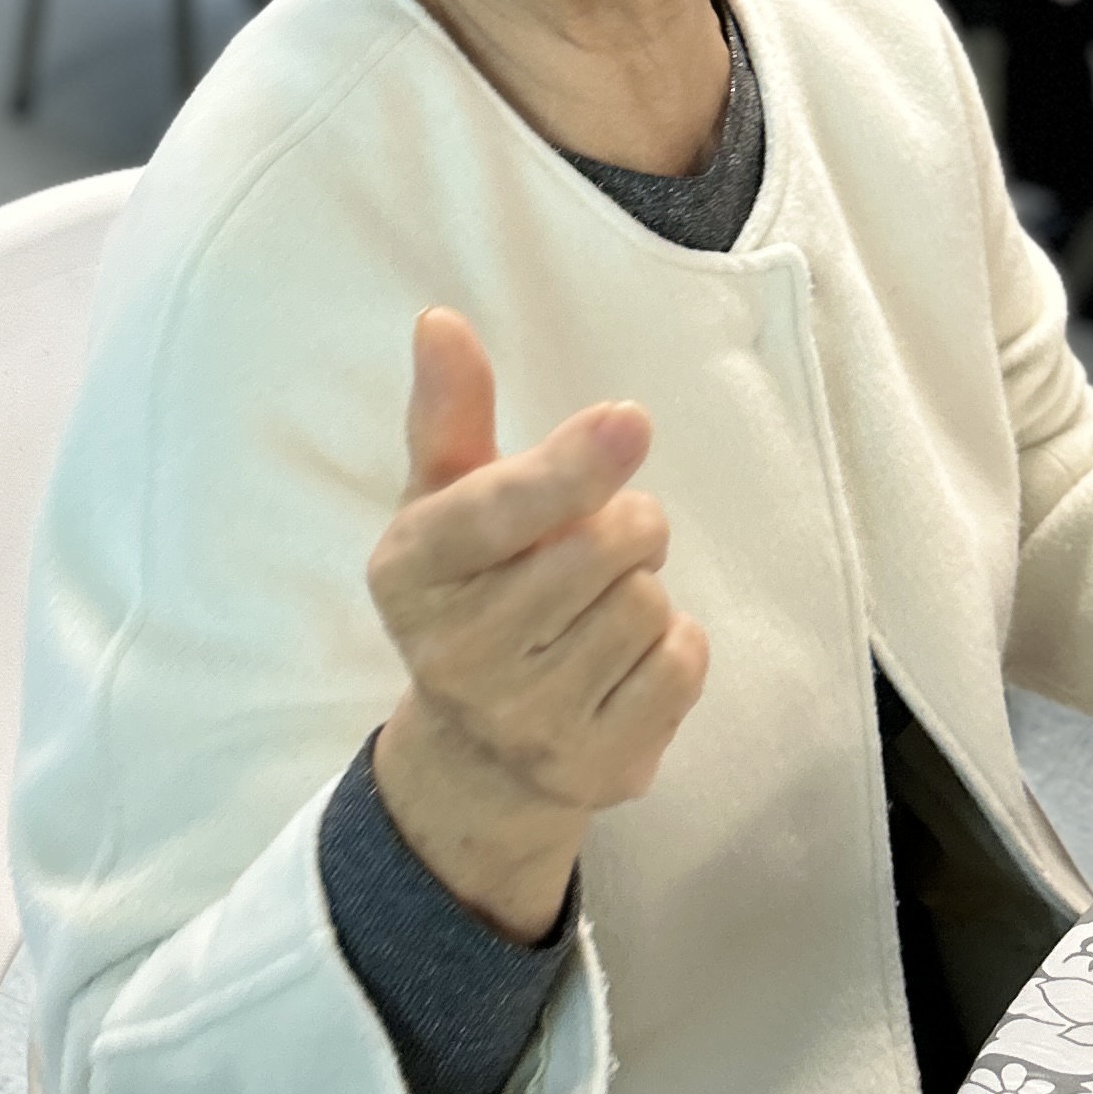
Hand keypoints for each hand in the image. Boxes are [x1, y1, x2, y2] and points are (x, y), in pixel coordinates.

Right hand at [366, 312, 707, 941]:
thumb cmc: (472, 594)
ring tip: (599, 607)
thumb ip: (452, 415)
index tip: (629, 421)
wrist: (477, 759)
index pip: (495, 511)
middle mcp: (455, 656)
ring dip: (644, 587)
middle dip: (623, 523)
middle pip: (602, 546)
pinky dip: (675, 647)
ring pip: (646, 604)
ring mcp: (523, 723)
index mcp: (411, 573)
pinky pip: (681, 666)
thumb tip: (440, 322)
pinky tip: (627, 659)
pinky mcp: (594, 770)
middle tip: (598, 542)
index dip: (568, 466)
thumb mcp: (445, 505)